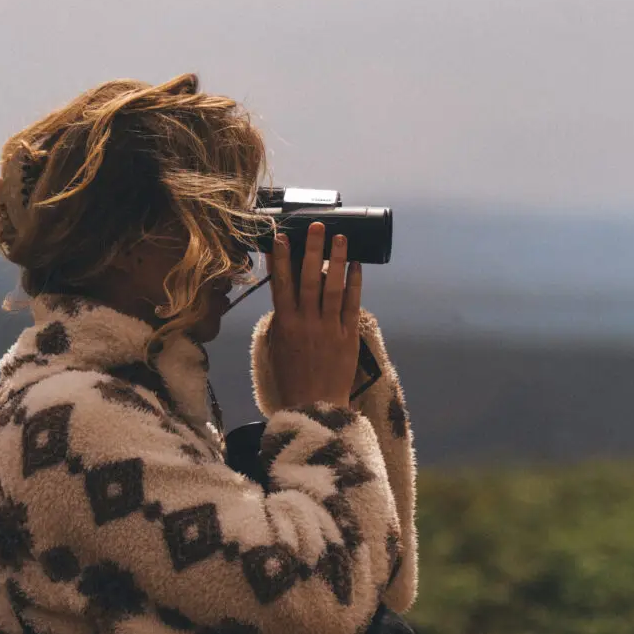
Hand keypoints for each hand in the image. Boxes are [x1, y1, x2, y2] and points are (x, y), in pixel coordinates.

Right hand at [265, 222, 361, 408]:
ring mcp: (328, 328)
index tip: (282, 238)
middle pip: (309, 279)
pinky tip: (356, 265)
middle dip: (312, 250)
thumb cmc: (292, 379)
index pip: (282, 285)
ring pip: (332, 287)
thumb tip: (284, 295)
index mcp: (285, 325)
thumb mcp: (277, 347)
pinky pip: (352, 304)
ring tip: (340, 237)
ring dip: (336, 259)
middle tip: (317, 226)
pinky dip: (354, 283)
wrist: (314, 407)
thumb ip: (281, 320)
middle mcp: (307, 322)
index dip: (281, 260)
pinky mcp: (347, 336)